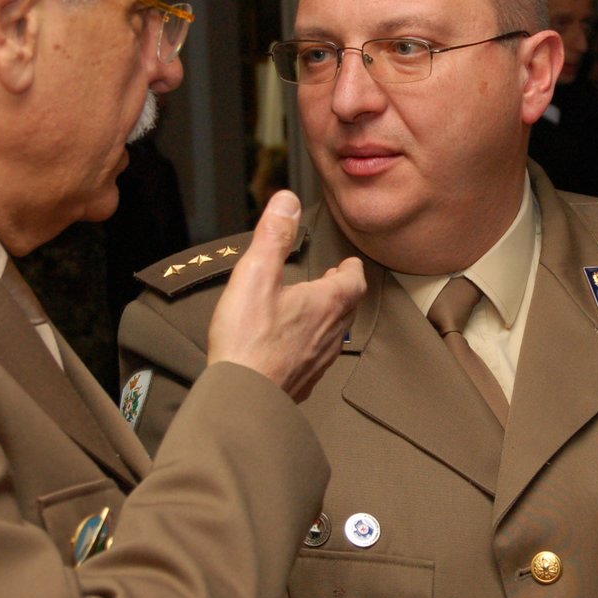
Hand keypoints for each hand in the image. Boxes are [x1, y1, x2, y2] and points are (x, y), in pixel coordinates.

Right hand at [207, 190, 365, 401]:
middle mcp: (329, 333)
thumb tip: (287, 202)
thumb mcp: (256, 275)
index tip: (349, 263)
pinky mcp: (304, 380)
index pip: (354, 282)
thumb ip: (274, 236)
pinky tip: (296, 344)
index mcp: (325, 304)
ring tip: (315, 308)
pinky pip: (318, 357)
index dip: (352, 270)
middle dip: (342, 290)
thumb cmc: (248, 339)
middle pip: (348, 307)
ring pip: (336, 333)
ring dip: (330, 317)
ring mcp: (319, 360)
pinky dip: (313, 342)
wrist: (243, 395)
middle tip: (334, 281)